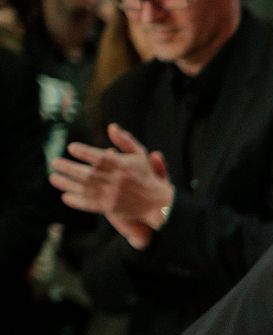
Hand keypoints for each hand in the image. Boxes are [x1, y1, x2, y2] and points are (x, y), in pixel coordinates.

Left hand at [49, 124, 175, 248]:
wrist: (156, 203)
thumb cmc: (146, 176)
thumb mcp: (140, 155)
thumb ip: (125, 141)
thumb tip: (111, 127)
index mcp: (122, 166)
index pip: (98, 157)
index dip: (83, 151)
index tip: (71, 148)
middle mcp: (115, 180)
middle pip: (86, 173)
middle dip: (68, 167)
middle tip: (55, 162)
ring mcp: (111, 195)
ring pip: (84, 188)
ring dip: (66, 183)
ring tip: (53, 177)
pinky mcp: (110, 208)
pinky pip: (89, 204)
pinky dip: (76, 201)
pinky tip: (65, 196)